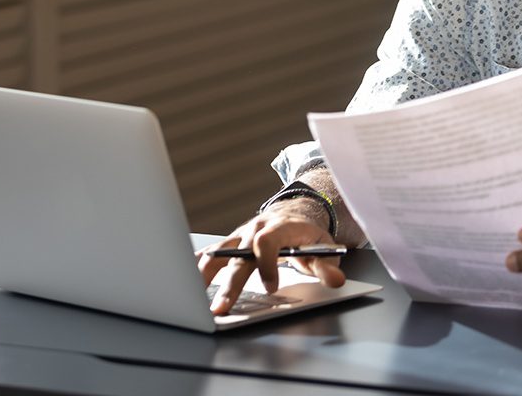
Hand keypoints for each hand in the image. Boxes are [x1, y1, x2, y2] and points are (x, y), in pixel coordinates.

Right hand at [196, 205, 345, 314]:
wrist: (295, 214)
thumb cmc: (308, 236)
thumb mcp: (324, 250)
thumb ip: (327, 267)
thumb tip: (336, 281)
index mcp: (280, 227)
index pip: (268, 241)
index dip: (267, 263)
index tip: (271, 287)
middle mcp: (255, 229)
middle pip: (239, 255)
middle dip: (230, 283)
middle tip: (221, 308)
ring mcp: (240, 236)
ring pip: (219, 254)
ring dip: (205, 277)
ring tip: (192, 299)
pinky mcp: (231, 243)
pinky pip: (211, 254)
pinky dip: (198, 267)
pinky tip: (185, 282)